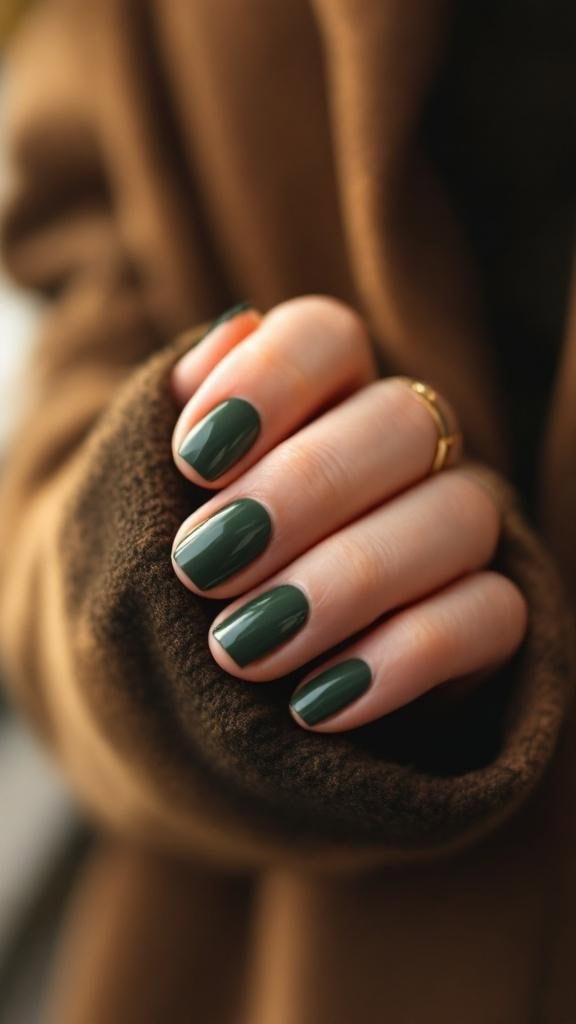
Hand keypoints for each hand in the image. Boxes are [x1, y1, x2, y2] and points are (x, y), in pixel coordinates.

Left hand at [170, 297, 526, 731]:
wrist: (187, 706)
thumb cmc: (159, 590)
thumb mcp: (134, 512)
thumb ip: (167, 423)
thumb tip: (230, 331)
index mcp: (318, 398)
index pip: (327, 336)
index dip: (271, 379)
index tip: (193, 457)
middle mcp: (401, 450)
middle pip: (403, 420)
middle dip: (303, 490)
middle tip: (203, 565)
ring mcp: (451, 532)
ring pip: (459, 515)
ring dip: (348, 580)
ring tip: (241, 648)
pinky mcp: (484, 621)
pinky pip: (491, 616)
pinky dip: (405, 659)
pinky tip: (314, 703)